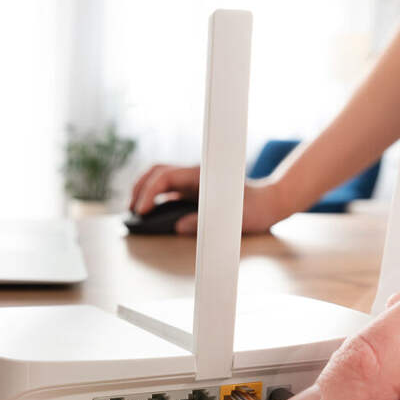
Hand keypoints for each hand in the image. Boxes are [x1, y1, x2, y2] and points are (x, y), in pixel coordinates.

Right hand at [128, 164, 283, 233]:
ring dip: (144, 190)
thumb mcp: (232, 220)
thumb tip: (178, 227)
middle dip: (140, 188)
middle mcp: (193, 174)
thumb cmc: (252, 209)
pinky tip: (149, 213)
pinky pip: (167, 189)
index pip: (165, 177)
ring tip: (135, 211)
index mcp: (201, 175)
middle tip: (132, 210)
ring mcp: (192, 181)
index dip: (149, 193)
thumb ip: (204, 223)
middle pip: (157, 172)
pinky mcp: (193, 190)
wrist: (267, 203)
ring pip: (160, 178)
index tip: (141, 211)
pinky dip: (154, 197)